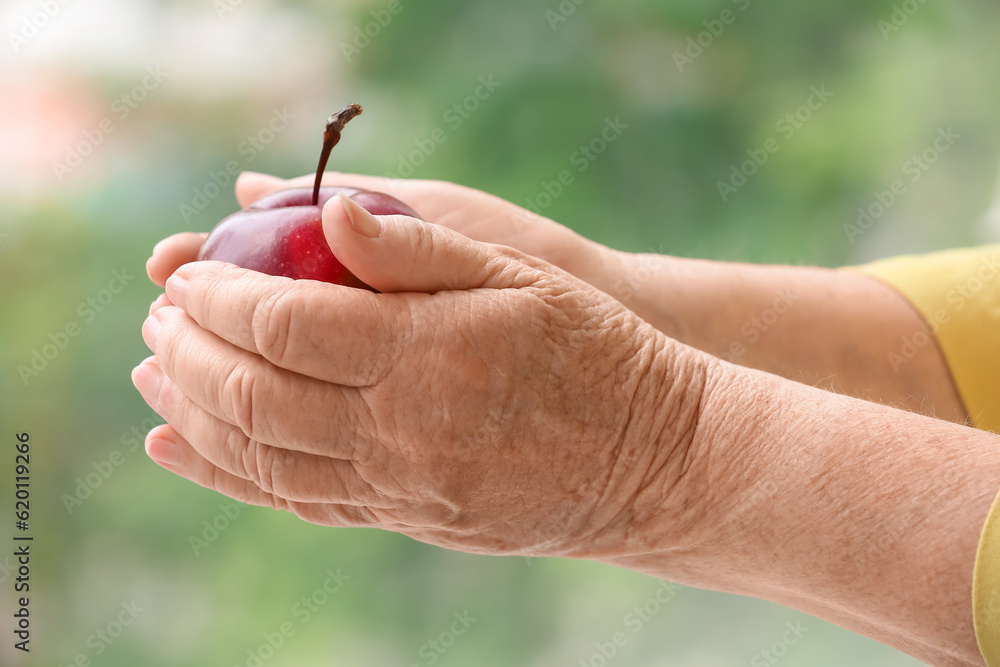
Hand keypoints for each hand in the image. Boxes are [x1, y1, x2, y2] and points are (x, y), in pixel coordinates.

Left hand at [135, 195, 707, 557]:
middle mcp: (403, 429)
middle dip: (189, 351)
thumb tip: (326, 215)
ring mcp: (403, 485)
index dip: (219, 297)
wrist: (652, 460)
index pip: (286, 325)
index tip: (185, 274)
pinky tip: (186, 450)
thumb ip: (418, 247)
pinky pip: (299, 502)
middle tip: (158, 316)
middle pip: (256, 394)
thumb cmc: (595, 349)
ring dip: (193, 412)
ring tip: (153, 375)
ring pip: (263, 457)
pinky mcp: (409, 517)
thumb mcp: (521, 274)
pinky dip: (230, 475)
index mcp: (428, 354)